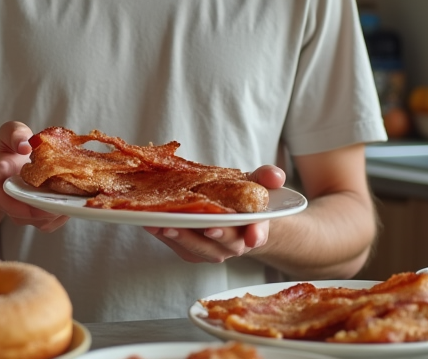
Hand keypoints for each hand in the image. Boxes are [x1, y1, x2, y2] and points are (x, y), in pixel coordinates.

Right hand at [0, 120, 68, 232]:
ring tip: (72, 197)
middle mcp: (4, 202)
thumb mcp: (10, 131)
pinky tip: (71, 201)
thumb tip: (26, 146)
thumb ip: (16, 135)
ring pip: (38, 222)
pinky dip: (61, 215)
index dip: (18, 205)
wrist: (8, 159)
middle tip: (67, 197)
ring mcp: (19, 212)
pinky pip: (48, 223)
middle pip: (22, 215)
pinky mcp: (33, 216)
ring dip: (56, 212)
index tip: (40, 200)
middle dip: (45, 209)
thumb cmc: (8, 145)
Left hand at [144, 164, 285, 262]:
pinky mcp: (191, 251)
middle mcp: (234, 245)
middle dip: (214, 235)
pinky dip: (164, 236)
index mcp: (254, 229)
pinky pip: (178, 246)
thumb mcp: (257, 183)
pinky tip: (151, 223)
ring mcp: (211, 250)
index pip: (258, 234)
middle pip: (224, 243)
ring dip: (181, 237)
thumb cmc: (244, 199)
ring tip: (165, 224)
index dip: (257, 234)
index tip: (253, 235)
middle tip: (204, 226)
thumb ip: (267, 178)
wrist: (230, 215)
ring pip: (197, 249)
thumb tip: (276, 176)